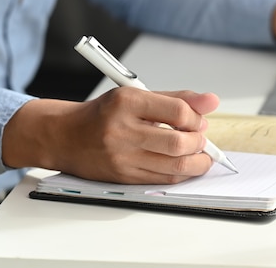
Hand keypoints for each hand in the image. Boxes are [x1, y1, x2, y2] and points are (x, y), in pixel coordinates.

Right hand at [2, 89, 219, 183]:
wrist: (64, 136)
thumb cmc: (103, 114)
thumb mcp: (136, 95)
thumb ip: (176, 98)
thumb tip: (212, 101)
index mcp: (127, 102)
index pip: (177, 111)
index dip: (196, 118)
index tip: (199, 120)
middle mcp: (122, 130)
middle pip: (178, 143)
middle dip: (199, 143)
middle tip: (200, 139)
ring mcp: (122, 157)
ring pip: (175, 166)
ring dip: (196, 162)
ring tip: (198, 154)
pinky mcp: (122, 177)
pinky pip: (163, 179)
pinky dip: (180, 173)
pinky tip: (183, 164)